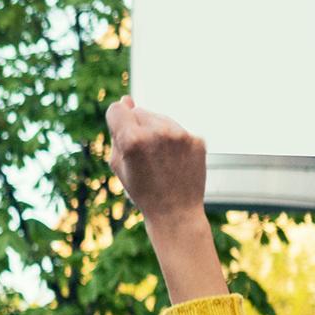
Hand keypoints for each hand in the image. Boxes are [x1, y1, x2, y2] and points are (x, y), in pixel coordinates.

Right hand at [106, 97, 226, 303]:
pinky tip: (173, 162)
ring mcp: (180, 135)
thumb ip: (117, 131)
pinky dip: (174, 141)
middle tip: (142, 156)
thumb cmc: (142, 191)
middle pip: (140, 112)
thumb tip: (125, 101)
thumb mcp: (118, 164)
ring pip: (160, 118)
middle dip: (137, 127)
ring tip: (158, 160)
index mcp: (133, 140)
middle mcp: (158, 132)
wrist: (176, 213)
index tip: (121, 135)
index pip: (117, 109)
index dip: (116, 121)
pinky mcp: (197, 140)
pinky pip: (178, 130)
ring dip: (156, 132)